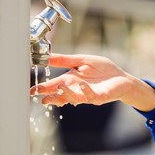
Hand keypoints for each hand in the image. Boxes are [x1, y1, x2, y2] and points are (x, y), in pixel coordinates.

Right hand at [30, 53, 154, 111]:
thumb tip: (47, 56)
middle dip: (50, 96)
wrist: (122, 78)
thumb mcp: (82, 61)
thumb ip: (65, 60)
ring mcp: (88, 95)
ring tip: (59, 86)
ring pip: (74, 98)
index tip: (32, 91)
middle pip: (61, 95)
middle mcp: (77, 90)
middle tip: (40, 96)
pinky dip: (86, 92)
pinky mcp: (100, 97)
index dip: (43, 89)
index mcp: (72, 81)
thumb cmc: (103, 70)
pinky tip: (82, 85)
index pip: (54, 86)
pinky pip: (91, 97)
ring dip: (66, 93)